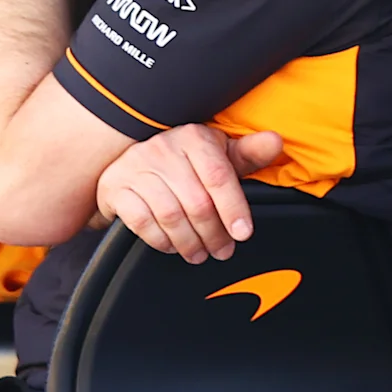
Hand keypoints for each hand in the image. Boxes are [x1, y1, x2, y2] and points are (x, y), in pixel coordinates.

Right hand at [95, 122, 286, 262]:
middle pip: (196, 202)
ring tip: (199, 254)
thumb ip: (248, 154)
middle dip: (213, 234)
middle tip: (222, 251)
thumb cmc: (183, 163)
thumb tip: (276, 143)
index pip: (219, 177)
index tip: (242, 234)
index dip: (234, 209)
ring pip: (170, 215)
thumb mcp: (217, 156)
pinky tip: (172, 246)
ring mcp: (135, 167)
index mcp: (194, 137)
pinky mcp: (115, 188)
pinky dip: (160, 240)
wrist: (128, 165)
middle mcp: (163, 148)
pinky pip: (141, 222)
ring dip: (188, 242)